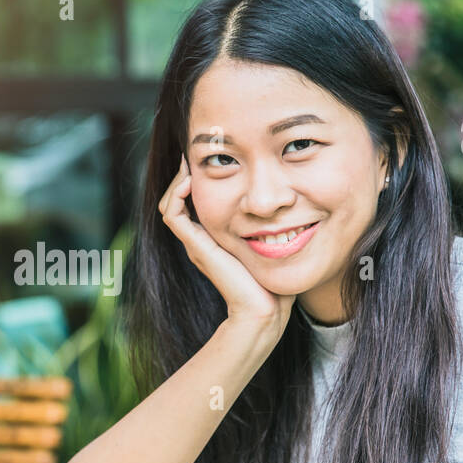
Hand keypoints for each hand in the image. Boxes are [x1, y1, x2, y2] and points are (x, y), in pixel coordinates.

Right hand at [157, 154, 294, 336]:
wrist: (265, 310)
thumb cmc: (274, 284)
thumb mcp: (273, 245)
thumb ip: (274, 227)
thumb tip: (291, 205)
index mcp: (213, 239)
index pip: (191, 202)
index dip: (196, 178)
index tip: (211, 155)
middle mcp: (200, 240)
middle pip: (176, 200)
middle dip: (184, 174)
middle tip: (196, 152)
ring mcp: (196, 244)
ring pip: (170, 204)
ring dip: (178, 180)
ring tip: (191, 163)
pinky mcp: (197, 247)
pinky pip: (174, 215)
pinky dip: (177, 194)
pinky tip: (191, 180)